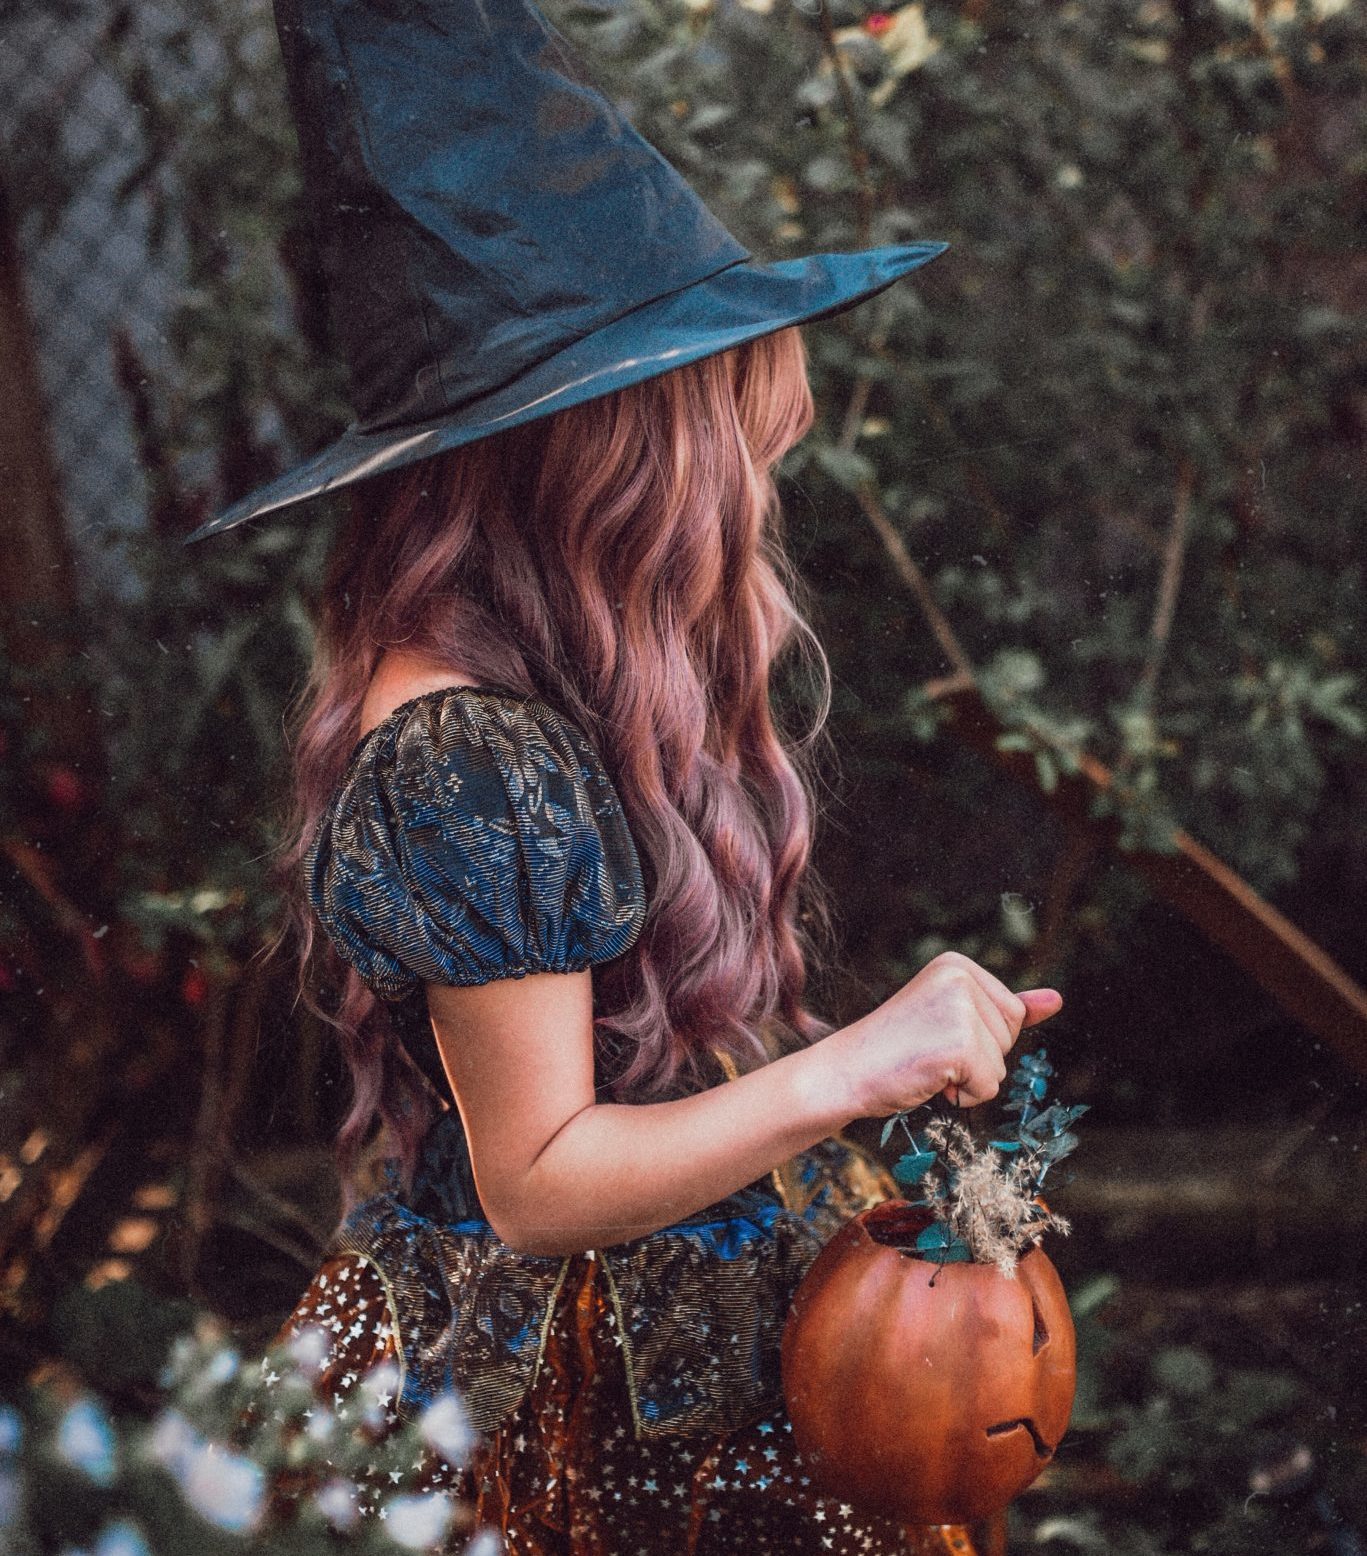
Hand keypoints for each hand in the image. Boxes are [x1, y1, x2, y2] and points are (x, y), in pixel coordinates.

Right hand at [820, 950, 1062, 1119]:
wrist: (846, 1072)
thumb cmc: (895, 1049)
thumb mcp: (951, 1019)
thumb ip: (1005, 1009)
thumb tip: (1057, 1000)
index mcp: (957, 965)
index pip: (1011, 1012)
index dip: (980, 1038)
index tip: (934, 1034)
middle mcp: (960, 978)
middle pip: (1011, 1036)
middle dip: (977, 1057)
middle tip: (928, 1051)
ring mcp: (960, 1009)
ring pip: (1001, 1064)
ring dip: (969, 1079)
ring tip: (926, 1064)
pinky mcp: (959, 1044)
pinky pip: (989, 1086)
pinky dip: (964, 1096)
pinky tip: (928, 1079)